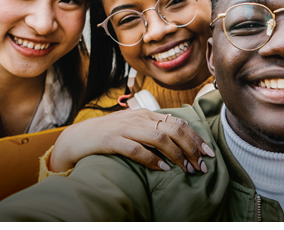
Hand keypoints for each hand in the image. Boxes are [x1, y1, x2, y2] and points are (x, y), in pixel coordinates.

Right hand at [49, 109, 214, 173]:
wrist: (75, 138)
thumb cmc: (107, 136)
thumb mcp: (133, 129)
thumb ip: (152, 131)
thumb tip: (178, 141)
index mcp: (145, 114)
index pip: (177, 122)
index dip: (195, 137)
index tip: (208, 152)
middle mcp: (137, 118)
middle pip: (173, 128)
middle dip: (191, 147)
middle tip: (202, 164)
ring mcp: (124, 128)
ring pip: (159, 137)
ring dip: (176, 154)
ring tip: (186, 168)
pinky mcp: (110, 140)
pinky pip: (135, 149)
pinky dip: (151, 159)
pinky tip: (162, 168)